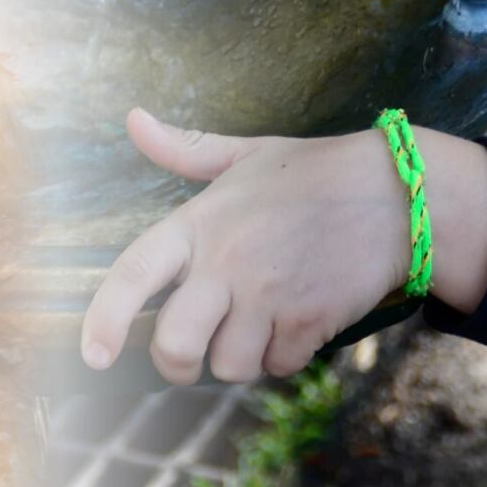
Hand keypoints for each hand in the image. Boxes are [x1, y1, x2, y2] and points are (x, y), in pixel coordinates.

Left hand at [80, 108, 409, 384]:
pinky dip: (283, 355)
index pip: (136, 271)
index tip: (92, 354)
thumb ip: (184, 149)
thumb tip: (133, 120)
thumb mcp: (244, 154)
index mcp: (200, 221)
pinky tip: (296, 319)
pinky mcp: (307, 322)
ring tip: (259, 319)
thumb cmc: (312, 173)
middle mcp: (226, 262)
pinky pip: (277, 366)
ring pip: (227, 365)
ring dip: (239, 356)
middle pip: (174, 345)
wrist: (393, 195)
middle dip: (175, 362)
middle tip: (190, 352)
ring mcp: (267, 296)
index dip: (105, 316)